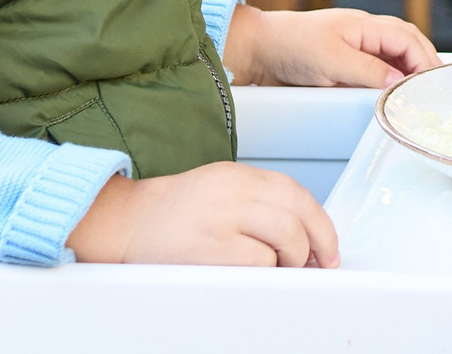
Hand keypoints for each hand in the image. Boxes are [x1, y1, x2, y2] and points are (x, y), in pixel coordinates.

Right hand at [66, 162, 339, 266]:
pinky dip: (267, 271)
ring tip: (283, 271)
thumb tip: (303, 234)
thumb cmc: (173, 213)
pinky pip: (258, 259)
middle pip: (299, 213)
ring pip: (285, 236)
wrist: (125, 222)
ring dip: (294, 259)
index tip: (327, 246)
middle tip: (315, 264)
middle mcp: (233, 190)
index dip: (320, 223)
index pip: (297, 193)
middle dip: (316, 244)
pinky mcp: (208, 247)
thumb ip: (259, 202)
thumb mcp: (221, 190)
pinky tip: (258, 275)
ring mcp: (221, 217)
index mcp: (239, 176)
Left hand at [224, 5, 437, 87]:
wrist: (258, 50)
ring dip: (408, 72)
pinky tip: (392, 96)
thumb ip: (367, 70)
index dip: (424, 61)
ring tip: (419, 95)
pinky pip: (377, 70)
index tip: (433, 85)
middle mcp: (366, 35)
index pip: (408, 39)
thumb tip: (398, 81)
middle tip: (435, 91)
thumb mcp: (331, 60)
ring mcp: (356, 49)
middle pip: (407, 44)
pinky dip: (390, 81)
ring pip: (394, 57)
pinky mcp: (346, 66)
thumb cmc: (291, 45)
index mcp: (366, 25)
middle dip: (424, 64)